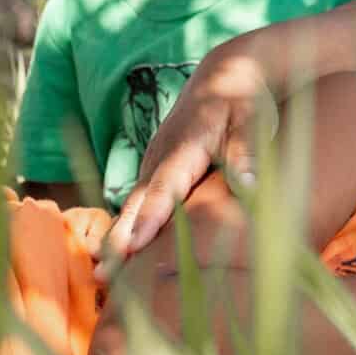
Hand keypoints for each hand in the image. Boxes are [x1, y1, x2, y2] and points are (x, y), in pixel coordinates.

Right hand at [102, 48, 273, 273]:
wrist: (223, 75)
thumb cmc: (242, 102)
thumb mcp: (252, 120)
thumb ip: (248, 152)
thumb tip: (249, 184)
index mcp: (185, 145)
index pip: (165, 186)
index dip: (150, 216)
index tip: (135, 245)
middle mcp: (161, 157)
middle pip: (137, 202)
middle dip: (120, 239)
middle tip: (103, 274)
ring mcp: (154, 164)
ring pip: (132, 206)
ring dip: (117, 240)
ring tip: (102, 278)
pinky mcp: (155, 172)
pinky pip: (138, 204)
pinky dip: (126, 230)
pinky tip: (118, 262)